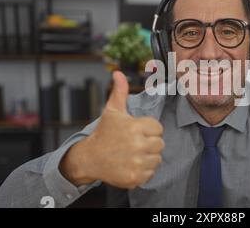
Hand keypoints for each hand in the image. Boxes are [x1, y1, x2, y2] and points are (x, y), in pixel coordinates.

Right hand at [60, 71, 164, 188]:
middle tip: (134, 144)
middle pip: (160, 144)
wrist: (89, 158)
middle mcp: (137, 144)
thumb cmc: (104, 133)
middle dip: (149, 144)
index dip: (148, 130)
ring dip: (148, 158)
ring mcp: (136, 162)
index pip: (158, 128)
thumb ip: (120, 92)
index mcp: (135, 126)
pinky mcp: (135, 177)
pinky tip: (131, 165)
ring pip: (157, 159)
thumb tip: (118, 73)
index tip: (136, 132)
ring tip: (132, 154)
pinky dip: (143, 171)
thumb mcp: (112, 111)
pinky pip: (151, 173)